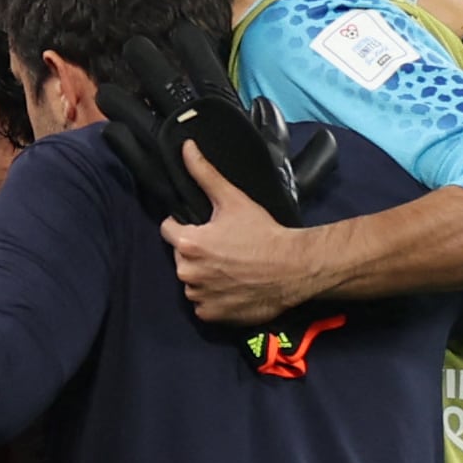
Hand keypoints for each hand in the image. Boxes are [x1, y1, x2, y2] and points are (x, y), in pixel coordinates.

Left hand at [160, 143, 325, 324]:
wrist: (293, 268)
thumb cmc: (264, 233)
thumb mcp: (233, 200)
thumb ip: (204, 174)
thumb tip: (187, 148)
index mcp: (188, 244)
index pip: (169, 230)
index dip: (184, 225)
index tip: (205, 226)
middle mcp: (187, 272)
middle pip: (181, 256)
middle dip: (197, 251)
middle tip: (225, 247)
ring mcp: (198, 296)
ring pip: (192, 281)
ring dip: (205, 275)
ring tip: (231, 267)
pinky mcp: (209, 314)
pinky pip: (203, 304)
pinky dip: (214, 297)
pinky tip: (233, 286)